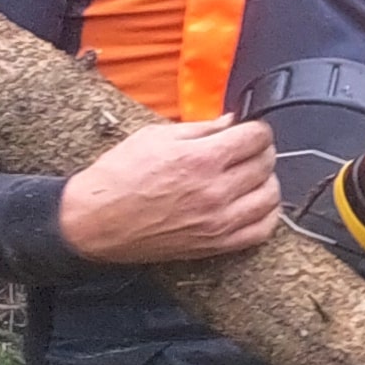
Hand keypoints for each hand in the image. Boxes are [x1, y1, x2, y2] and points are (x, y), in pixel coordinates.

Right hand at [57, 118, 281, 263]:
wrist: (93, 221)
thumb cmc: (117, 178)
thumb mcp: (154, 137)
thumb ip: (200, 128)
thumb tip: (232, 121)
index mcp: (199, 159)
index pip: (256, 137)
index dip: (257, 129)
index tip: (250, 130)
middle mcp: (214, 191)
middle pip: (266, 163)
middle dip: (260, 151)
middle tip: (246, 150)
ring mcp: (217, 221)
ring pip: (270, 196)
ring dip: (266, 181)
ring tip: (250, 176)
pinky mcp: (214, 244)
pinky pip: (262, 230)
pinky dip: (266, 214)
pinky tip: (254, 203)